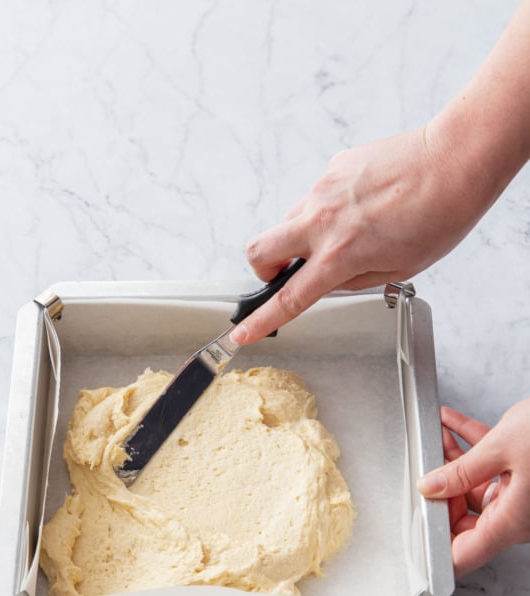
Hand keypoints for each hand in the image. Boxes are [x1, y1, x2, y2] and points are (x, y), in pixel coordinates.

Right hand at [231, 126, 486, 343]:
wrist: (454, 161)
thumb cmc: (439, 216)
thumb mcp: (398, 269)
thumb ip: (353, 280)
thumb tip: (328, 280)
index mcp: (340, 256)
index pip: (288, 298)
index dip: (261, 320)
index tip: (242, 333)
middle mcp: (322, 221)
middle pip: (259, 251)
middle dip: (264, 269)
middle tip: (287, 272)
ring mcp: (324, 190)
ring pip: (289, 221)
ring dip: (302, 237)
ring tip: (348, 234)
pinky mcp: (334, 167)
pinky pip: (317, 197)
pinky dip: (328, 210)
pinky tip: (364, 207)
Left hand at [417, 401, 529, 576]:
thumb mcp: (501, 448)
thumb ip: (461, 470)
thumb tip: (430, 486)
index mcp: (510, 523)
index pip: (462, 555)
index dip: (434, 546)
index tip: (414, 527)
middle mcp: (517, 517)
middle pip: (463, 519)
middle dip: (439, 493)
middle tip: (423, 470)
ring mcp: (523, 497)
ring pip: (475, 488)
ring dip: (453, 462)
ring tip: (436, 435)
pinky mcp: (528, 477)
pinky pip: (493, 468)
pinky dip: (472, 447)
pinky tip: (453, 423)